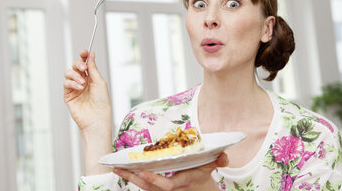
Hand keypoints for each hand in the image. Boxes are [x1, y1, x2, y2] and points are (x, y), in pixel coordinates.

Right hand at [64, 50, 112, 174]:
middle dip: (78, 64)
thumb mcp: (99, 82)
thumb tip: (91, 54)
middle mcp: (83, 82)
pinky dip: (72, 83)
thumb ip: (93, 68)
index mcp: (92, 78)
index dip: (84, 57)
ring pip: (68, 73)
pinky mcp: (68, 95)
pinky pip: (66, 84)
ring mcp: (75, 88)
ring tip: (83, 83)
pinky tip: (79, 87)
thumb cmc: (102, 102)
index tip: (84, 52)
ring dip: (75, 75)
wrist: (97, 119)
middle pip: (75, 66)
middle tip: (83, 67)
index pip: (86, 64)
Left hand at [113, 152, 228, 190]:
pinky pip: (144, 187)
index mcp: (182, 183)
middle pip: (148, 188)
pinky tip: (124, 171)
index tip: (142, 171)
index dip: (154, 179)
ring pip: (143, 188)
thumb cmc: (203, 178)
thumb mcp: (212, 168)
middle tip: (118, 168)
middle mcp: (170, 190)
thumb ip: (219, 161)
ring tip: (116, 168)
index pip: (166, 185)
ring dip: (129, 179)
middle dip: (133, 179)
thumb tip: (224, 154)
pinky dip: (133, 179)